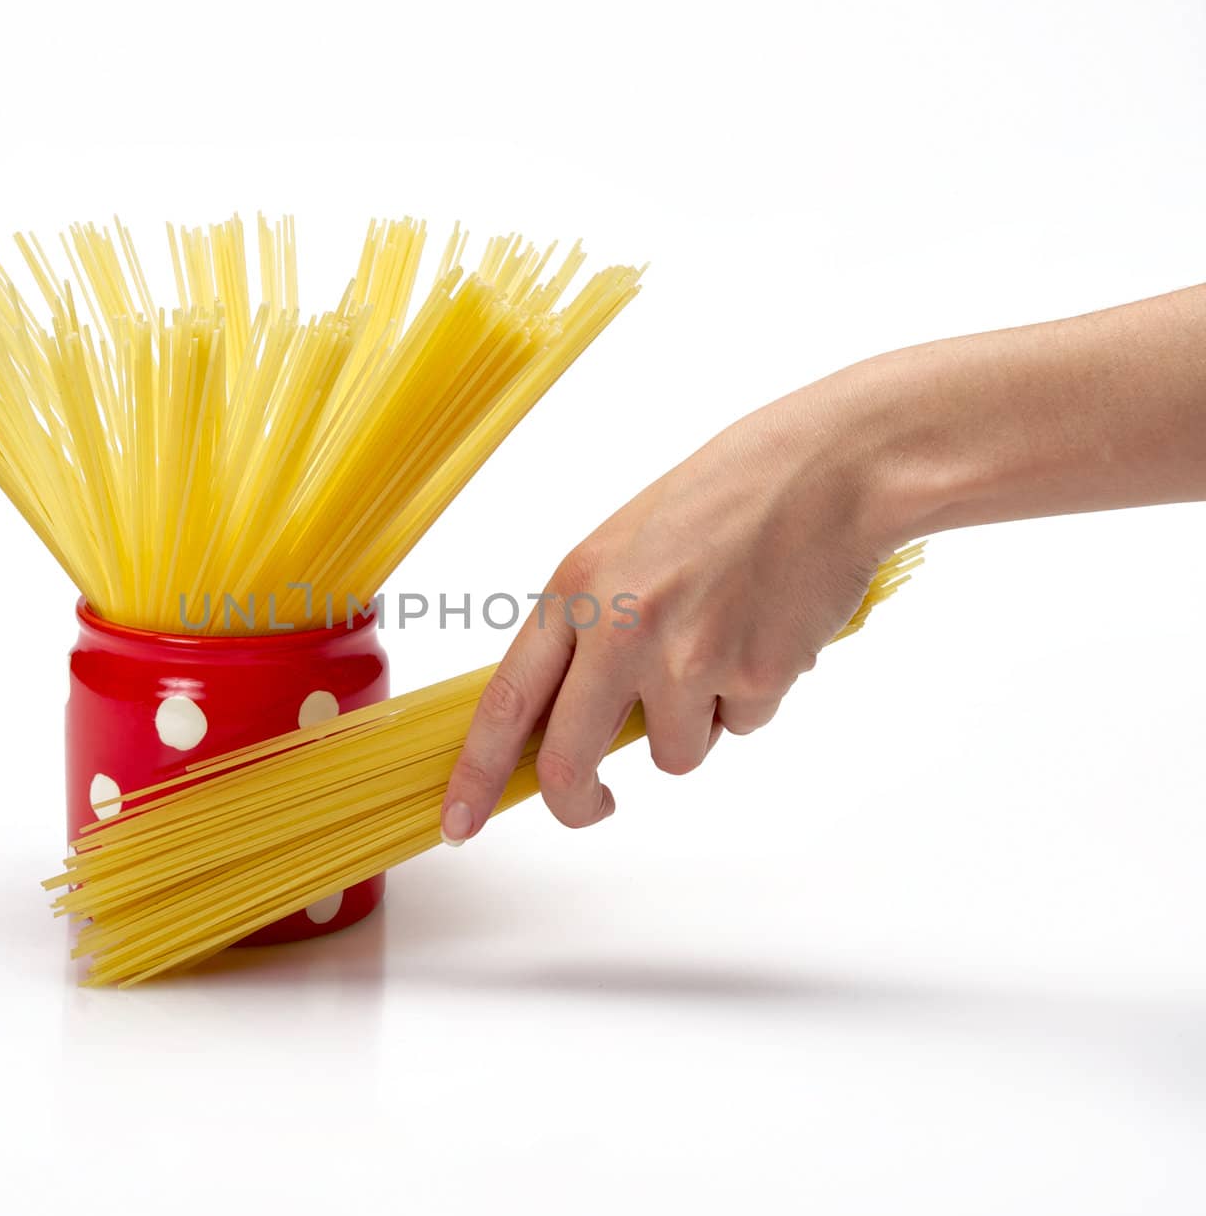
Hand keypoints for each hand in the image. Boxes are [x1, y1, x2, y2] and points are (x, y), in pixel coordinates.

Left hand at [439, 371, 898, 842]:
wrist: (830, 468)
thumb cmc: (727, 496)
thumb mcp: (626, 547)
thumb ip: (591, 626)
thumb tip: (571, 716)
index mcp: (577, 586)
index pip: (507, 699)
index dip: (477, 772)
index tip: (458, 819)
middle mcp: (622, 625)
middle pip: (571, 760)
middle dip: (577, 802)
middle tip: (594, 804)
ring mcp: (689, 656)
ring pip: (671, 754)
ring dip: (693, 725)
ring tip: (722, 645)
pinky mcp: (755, 677)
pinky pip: (740, 727)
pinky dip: (751, 699)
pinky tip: (765, 633)